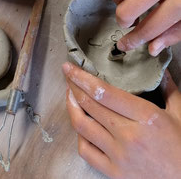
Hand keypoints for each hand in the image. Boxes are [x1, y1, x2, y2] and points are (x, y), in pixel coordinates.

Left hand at [62, 62, 180, 178]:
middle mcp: (128, 136)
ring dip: (71, 107)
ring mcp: (118, 156)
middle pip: (90, 105)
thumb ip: (169, 89)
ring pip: (83, 126)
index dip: (82, 77)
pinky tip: (80, 124)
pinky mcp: (113, 172)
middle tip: (68, 74)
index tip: (71, 67)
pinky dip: (79, 135)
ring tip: (70, 94)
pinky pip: (86, 151)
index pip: (104, 92)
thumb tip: (161, 70)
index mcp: (145, 117)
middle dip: (73, 85)